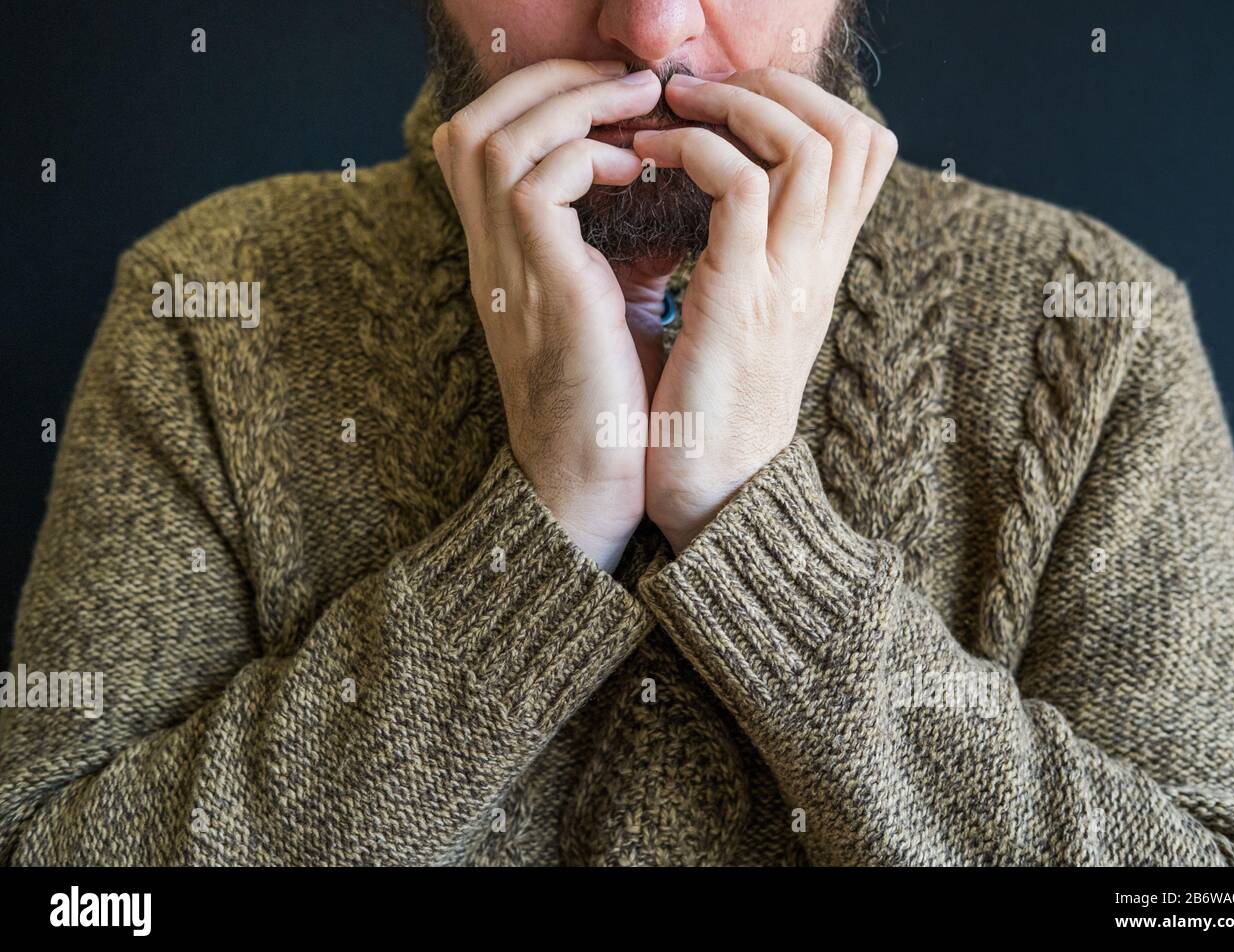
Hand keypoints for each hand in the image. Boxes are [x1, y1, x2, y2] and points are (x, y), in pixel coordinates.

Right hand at [432, 60, 663, 570]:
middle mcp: (493, 258)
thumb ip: (617, 248)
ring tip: (638, 105)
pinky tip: (634, 170)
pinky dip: (585, 156)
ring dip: (570, 105)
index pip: (482, 149)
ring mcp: (508, 272)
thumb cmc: (613, 407)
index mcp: (507, 261)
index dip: (539, 101)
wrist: (594, 489)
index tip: (616, 97)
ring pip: (497, 140)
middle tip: (624, 80)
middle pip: (472, 127)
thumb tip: (662, 193)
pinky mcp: (542, 288)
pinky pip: (534, 183)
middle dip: (547, 83)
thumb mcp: (612, 309)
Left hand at [632, 69, 896, 552]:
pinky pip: (741, 190)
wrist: (711, 498)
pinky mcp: (741, 303)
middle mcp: (820, 268)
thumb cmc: (710, 410)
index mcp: (820, 267)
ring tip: (671, 111)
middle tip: (698, 91)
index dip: (804, 101)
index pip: (862, 151)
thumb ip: (754, 257)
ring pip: (810, 145)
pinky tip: (650, 159)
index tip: (728, 102)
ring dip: (735, 106)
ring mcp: (788, 283)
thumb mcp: (748, 320)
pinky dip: (695, 151)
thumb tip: (727, 200)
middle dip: (774, 86)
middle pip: (852, 130)